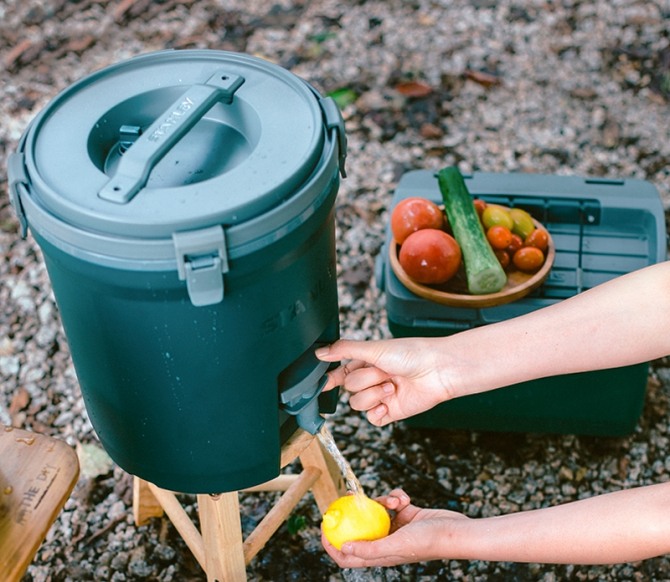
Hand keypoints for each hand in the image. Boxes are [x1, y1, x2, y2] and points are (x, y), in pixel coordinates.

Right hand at [315, 338, 450, 425]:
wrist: (437, 370)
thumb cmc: (410, 354)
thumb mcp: (374, 348)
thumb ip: (344, 350)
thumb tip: (320, 352)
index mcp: (366, 362)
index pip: (340, 372)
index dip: (331, 378)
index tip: (325, 381)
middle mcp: (372, 379)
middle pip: (349, 388)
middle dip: (365, 381)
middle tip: (383, 372)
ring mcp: (381, 396)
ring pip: (358, 404)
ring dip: (373, 395)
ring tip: (391, 386)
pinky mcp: (391, 412)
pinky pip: (372, 420)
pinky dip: (376, 413)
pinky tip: (387, 404)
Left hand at [321, 489, 468, 567]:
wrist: (456, 530)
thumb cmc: (428, 541)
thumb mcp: (396, 545)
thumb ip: (370, 549)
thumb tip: (342, 547)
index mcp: (380, 555)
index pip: (348, 556)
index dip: (332, 545)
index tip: (323, 527)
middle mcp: (385, 541)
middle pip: (360, 529)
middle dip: (352, 514)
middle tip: (343, 499)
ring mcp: (396, 528)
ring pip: (378, 510)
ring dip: (385, 501)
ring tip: (397, 501)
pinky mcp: (407, 514)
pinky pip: (394, 501)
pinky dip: (398, 496)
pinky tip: (405, 498)